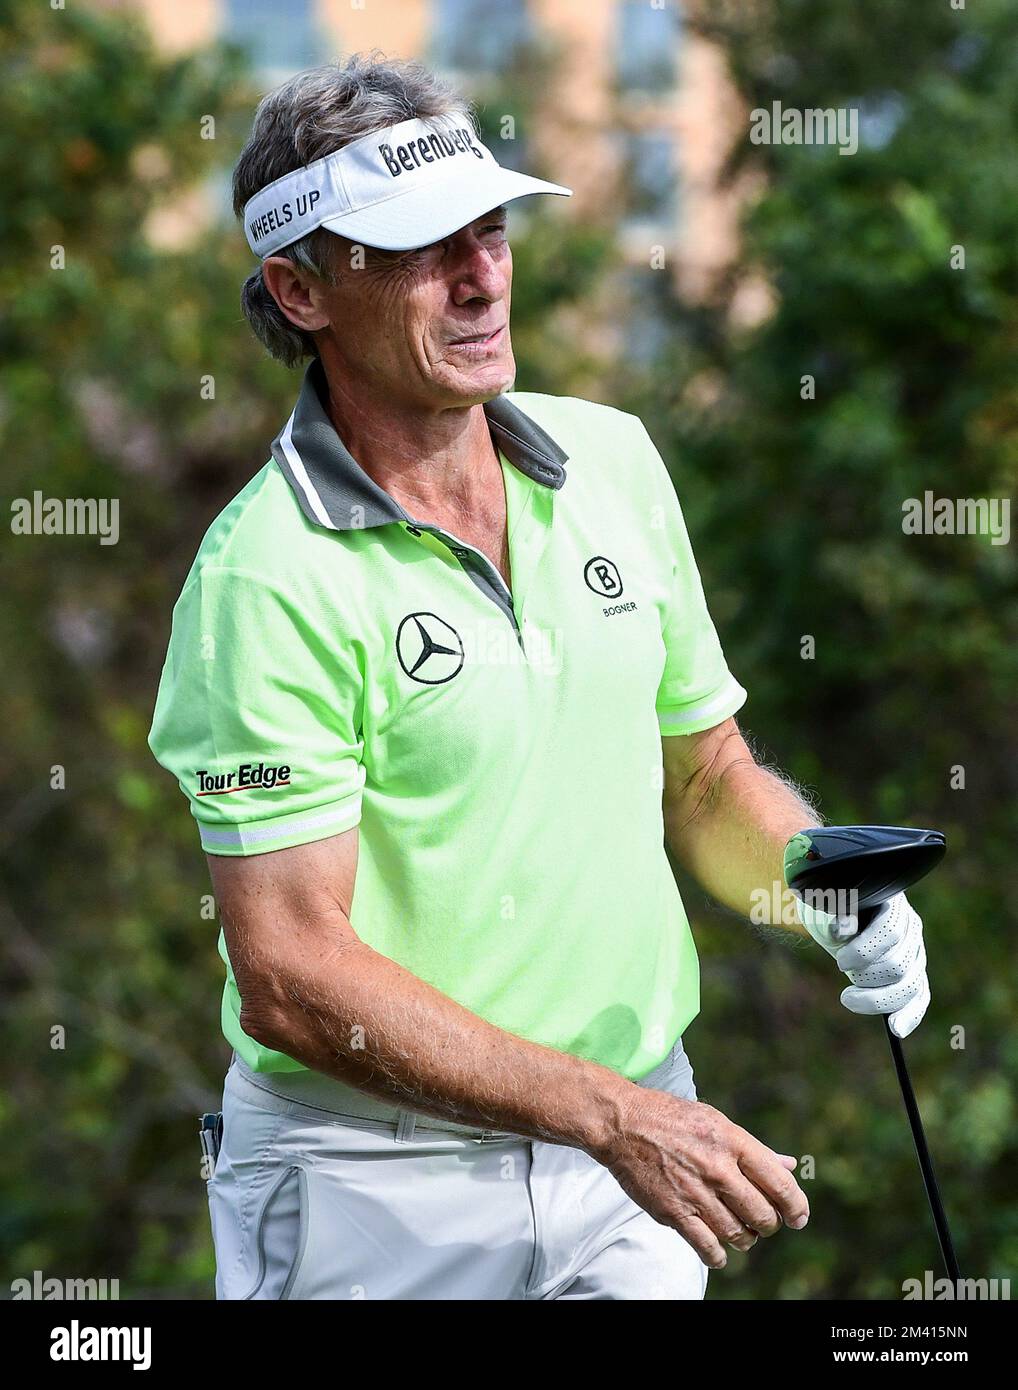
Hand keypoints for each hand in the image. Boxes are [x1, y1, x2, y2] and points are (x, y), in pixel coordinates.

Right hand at [593, 1089, 809, 1268]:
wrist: (624, 1124)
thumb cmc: (673, 1119)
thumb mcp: (717, 1122)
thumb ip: (754, 1149)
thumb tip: (790, 1165)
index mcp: (733, 1142)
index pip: (780, 1184)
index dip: (797, 1206)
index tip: (799, 1217)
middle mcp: (719, 1168)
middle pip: (763, 1215)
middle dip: (769, 1224)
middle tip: (763, 1222)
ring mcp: (696, 1193)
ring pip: (739, 1234)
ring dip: (746, 1238)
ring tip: (741, 1232)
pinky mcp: (674, 1212)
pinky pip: (709, 1248)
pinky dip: (719, 1256)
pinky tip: (719, 1251)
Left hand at [795, 891, 929, 1037]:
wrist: (838, 911)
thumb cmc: (832, 906)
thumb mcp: (826, 904)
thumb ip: (833, 913)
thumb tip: (841, 930)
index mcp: (891, 904)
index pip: (889, 932)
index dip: (865, 951)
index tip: (840, 962)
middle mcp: (911, 928)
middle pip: (898, 965)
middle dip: (866, 978)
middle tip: (840, 971)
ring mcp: (915, 953)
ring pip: (911, 986)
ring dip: (878, 999)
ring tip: (849, 998)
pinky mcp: (914, 974)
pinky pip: (919, 998)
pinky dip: (909, 1015)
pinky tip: (896, 1029)